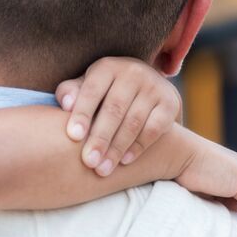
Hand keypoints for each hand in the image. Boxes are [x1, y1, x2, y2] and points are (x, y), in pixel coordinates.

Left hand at [56, 57, 180, 175]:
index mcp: (107, 67)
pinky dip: (139, 146)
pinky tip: (125, 161)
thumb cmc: (103, 90)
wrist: (145, 86)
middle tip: (89, 162)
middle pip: (114, 109)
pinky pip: (154, 128)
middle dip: (100, 138)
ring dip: (117, 148)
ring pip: (134, 121)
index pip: (91, 91)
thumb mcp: (86, 85)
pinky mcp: (170, 102)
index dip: (82, 113)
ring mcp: (154, 86)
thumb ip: (71, 92)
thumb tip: (66, 104)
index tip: (73, 136)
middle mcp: (132, 72)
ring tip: (103, 169)